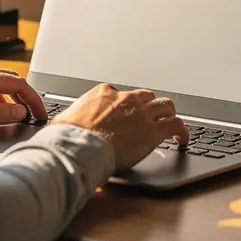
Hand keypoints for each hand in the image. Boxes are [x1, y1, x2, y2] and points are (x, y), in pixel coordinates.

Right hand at [52, 84, 188, 169]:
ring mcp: (141, 113)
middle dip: (149, 106)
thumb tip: (58, 128)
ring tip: (170, 124)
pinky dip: (183, 130)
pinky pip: (177, 124)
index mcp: (103, 94)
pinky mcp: (153, 130)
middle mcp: (125, 99)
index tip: (123, 115)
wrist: (78, 146)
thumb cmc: (67, 137)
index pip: (119, 94)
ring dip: (168, 114)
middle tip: (149, 118)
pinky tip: (183, 139)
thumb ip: (68, 120)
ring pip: (166, 105)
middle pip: (145, 96)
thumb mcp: (63, 121)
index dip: (124, 106)